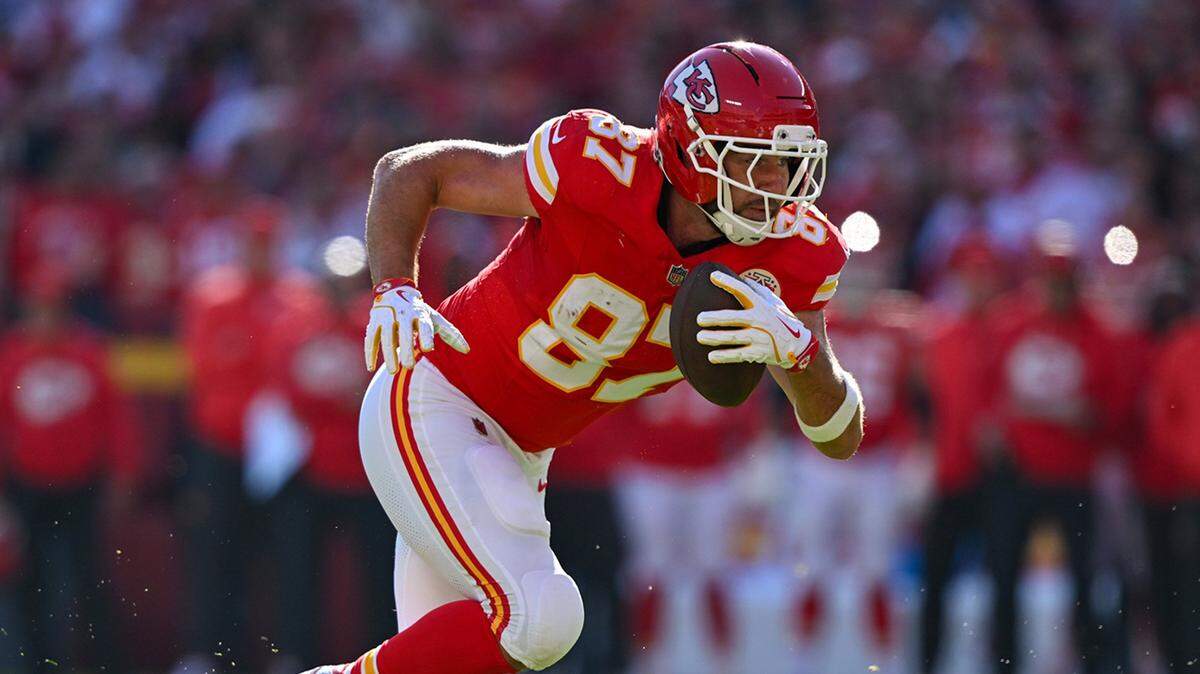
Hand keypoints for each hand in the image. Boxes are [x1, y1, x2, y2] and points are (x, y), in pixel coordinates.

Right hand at [365, 278, 468, 372]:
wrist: (395, 291)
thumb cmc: (419, 312)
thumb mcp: (436, 319)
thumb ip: (451, 335)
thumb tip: (467, 351)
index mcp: (420, 314)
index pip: (424, 325)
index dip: (426, 335)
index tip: (427, 349)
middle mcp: (403, 314)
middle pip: (403, 333)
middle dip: (405, 349)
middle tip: (409, 367)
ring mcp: (387, 318)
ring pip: (386, 337)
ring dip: (389, 354)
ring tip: (393, 372)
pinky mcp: (374, 323)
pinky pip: (371, 339)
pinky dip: (370, 353)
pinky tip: (371, 367)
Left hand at [696, 270, 817, 369]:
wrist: (798, 345)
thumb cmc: (781, 320)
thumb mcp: (774, 302)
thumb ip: (758, 290)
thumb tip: (741, 278)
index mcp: (761, 305)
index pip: (743, 291)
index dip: (728, 283)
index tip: (712, 276)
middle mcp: (760, 320)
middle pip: (735, 318)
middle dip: (716, 318)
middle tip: (699, 318)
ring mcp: (759, 338)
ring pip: (734, 337)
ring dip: (716, 338)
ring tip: (700, 337)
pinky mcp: (759, 353)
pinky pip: (739, 354)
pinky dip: (725, 356)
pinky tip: (711, 357)